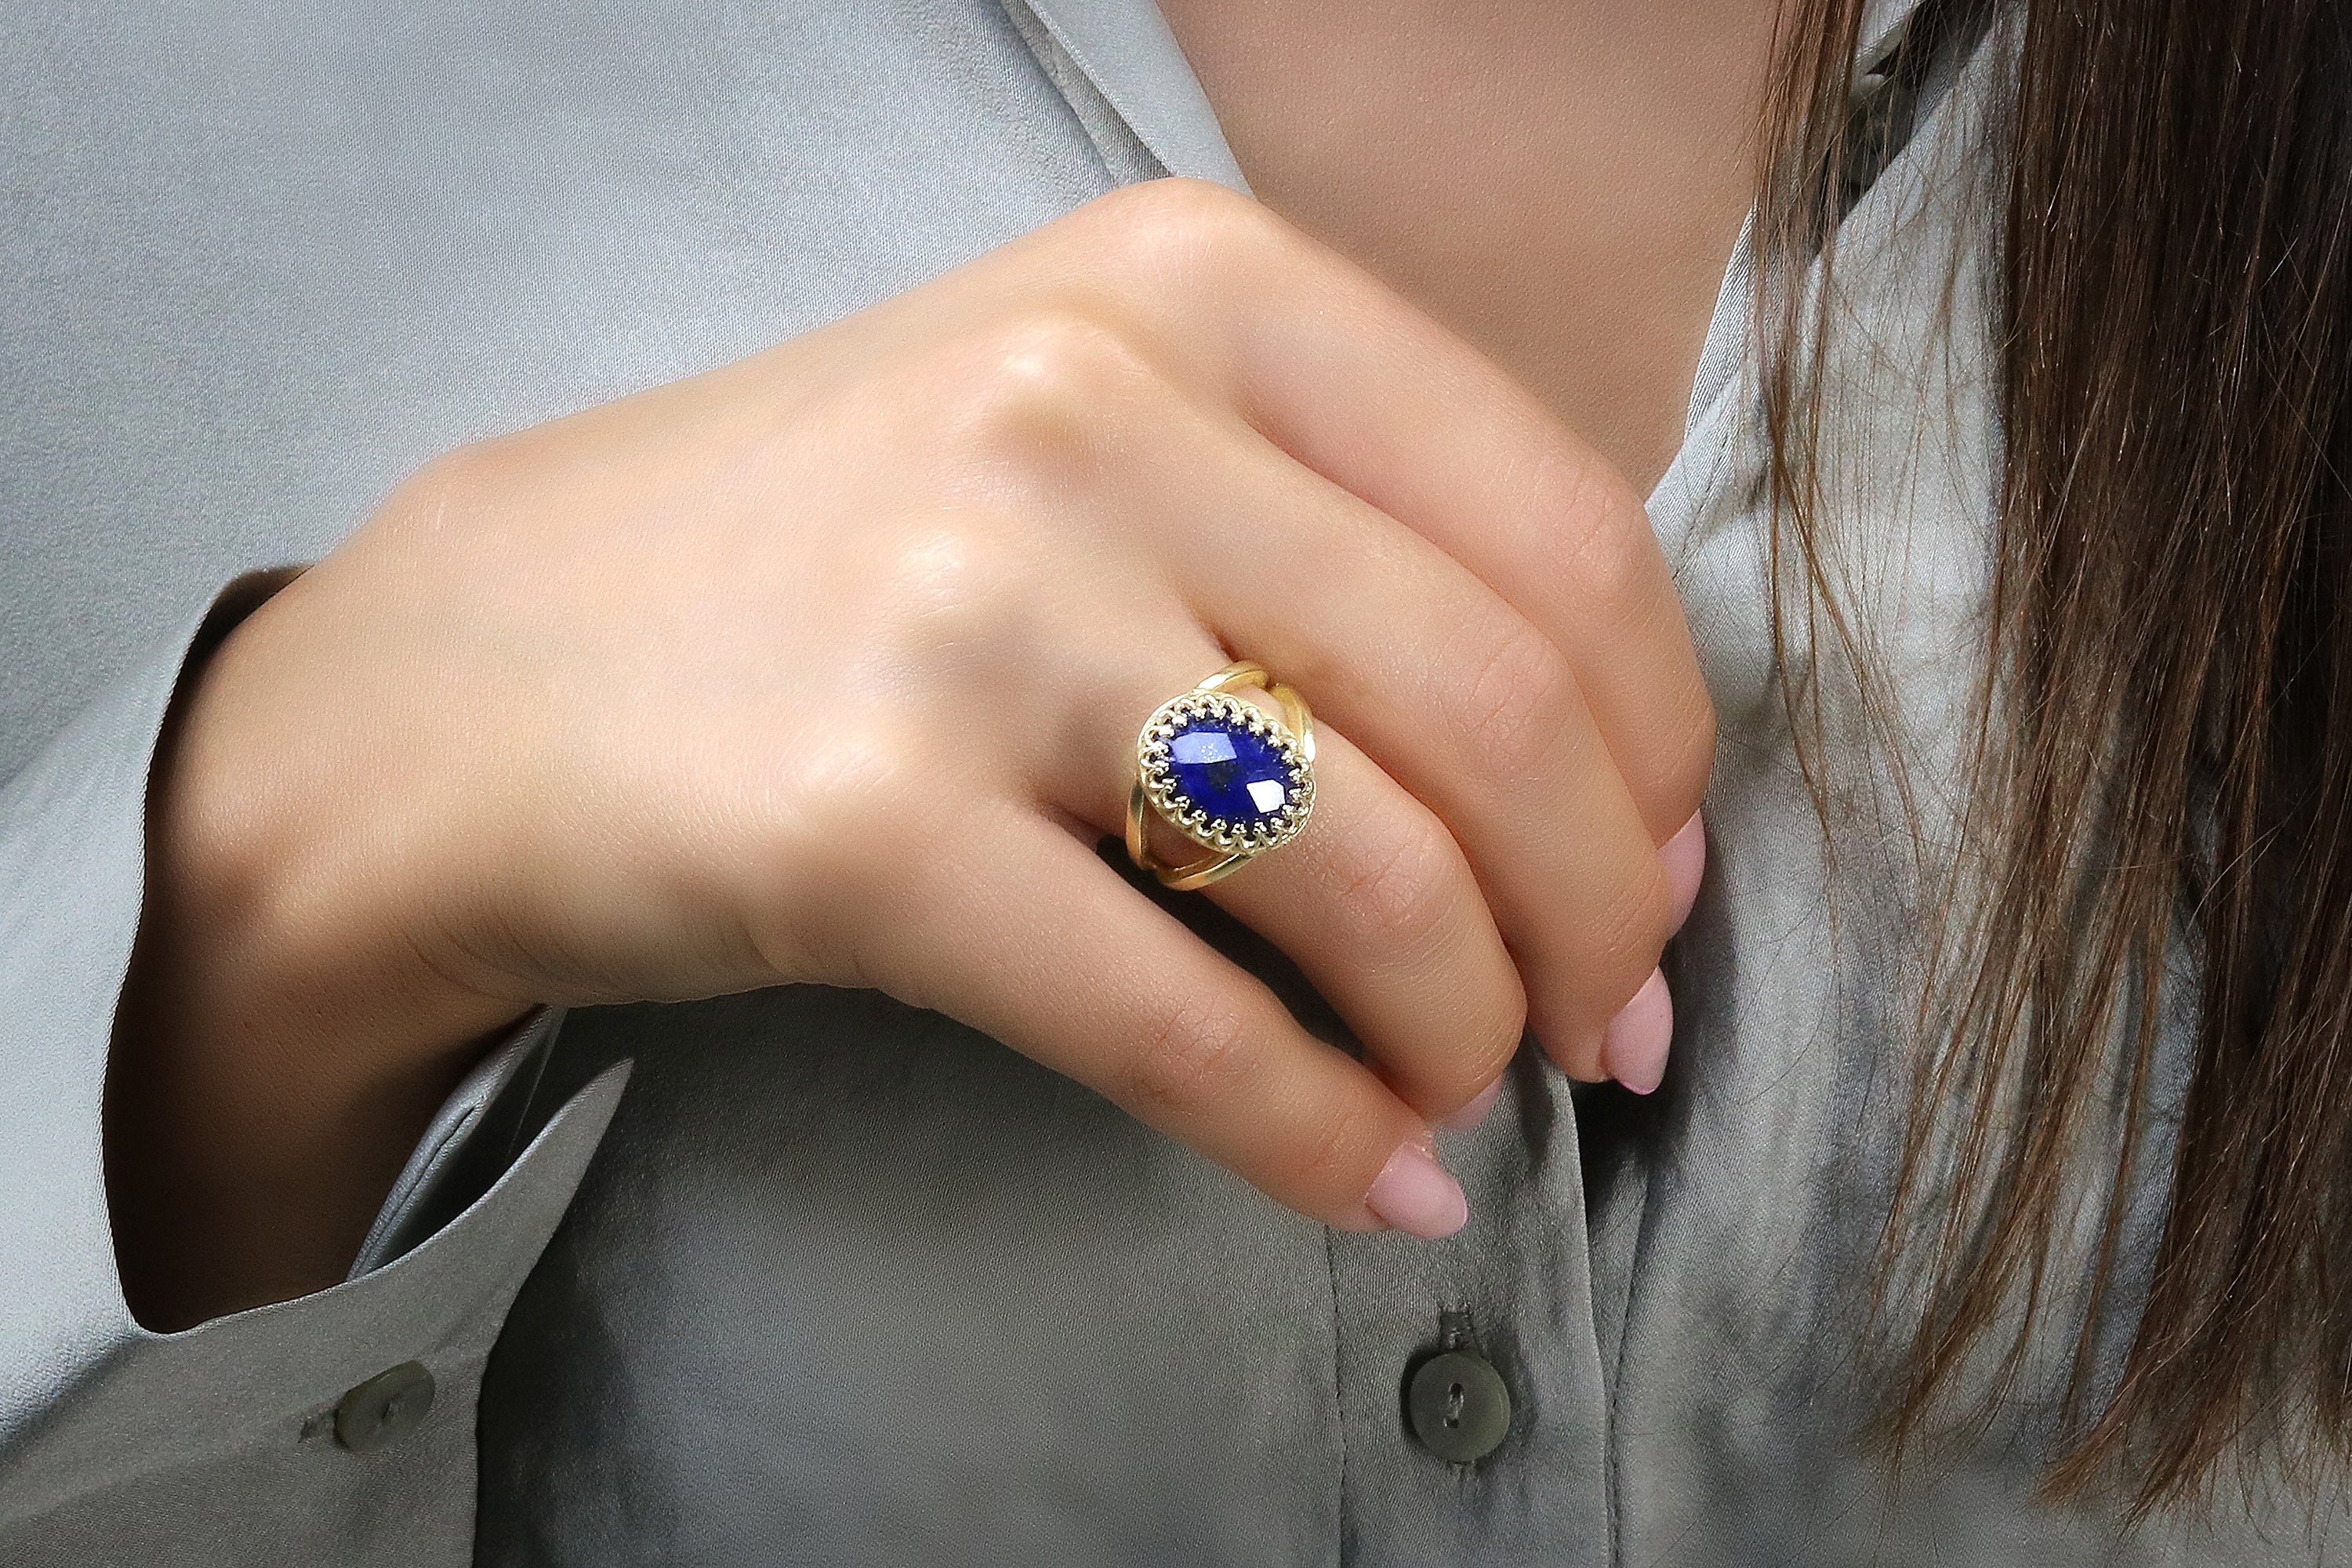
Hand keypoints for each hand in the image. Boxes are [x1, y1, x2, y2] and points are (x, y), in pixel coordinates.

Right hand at [114, 178, 1712, 1325]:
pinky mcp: (862, 822)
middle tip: (1607, 1028)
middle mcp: (1088, 410)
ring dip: (1467, 1036)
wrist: (479, 675)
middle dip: (1607, 918)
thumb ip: (1341, 545)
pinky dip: (1312, 1140)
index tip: (1662, 869)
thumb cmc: (831, 560)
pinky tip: (1357, 1185)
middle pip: (1500, 711)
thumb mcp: (1090, 435)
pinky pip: (1184, 1027)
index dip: (1662, 743)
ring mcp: (967, 610)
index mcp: (1190, 283)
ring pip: (1375, 877)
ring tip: (1459, 1097)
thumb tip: (1617, 794)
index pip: (1561, 528)